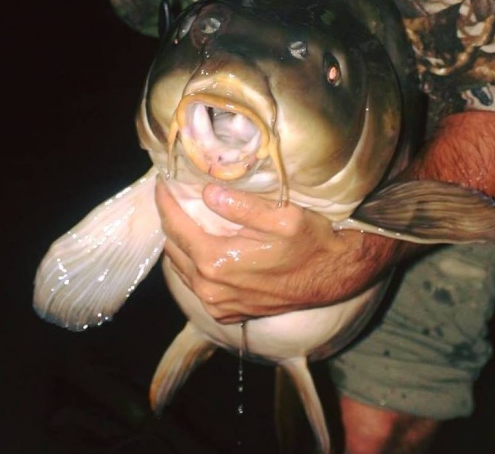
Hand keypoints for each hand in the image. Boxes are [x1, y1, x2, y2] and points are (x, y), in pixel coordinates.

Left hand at [154, 180, 404, 323]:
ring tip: (183, 214)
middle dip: (169, 218)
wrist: (334, 277)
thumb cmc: (310, 242)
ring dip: (178, 240)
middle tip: (172, 194)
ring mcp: (217, 304)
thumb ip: (241, 206)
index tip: (161, 181)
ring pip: (180, 266)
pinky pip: (195, 284)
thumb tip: (206, 193)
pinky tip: (201, 244)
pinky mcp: (227, 312)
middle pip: (172, 246)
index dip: (165, 201)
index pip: (175, 226)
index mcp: (217, 262)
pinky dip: (191, 262)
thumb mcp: (282, 216)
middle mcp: (210, 288)